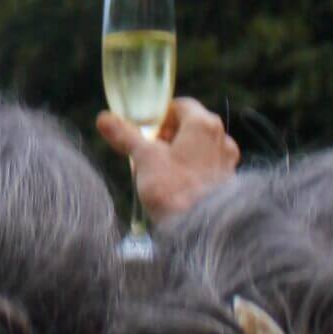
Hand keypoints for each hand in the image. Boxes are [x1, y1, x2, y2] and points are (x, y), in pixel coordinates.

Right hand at [96, 97, 239, 225]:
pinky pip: (206, 167)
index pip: (180, 106)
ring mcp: (227, 160)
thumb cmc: (174, 189)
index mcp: (203, 124)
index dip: (159, 117)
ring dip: (178, 155)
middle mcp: (221, 138)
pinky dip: (190, 170)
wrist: (201, 228)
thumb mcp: (144, 158)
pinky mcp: (228, 181)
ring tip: (159, 173)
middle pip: (190, 127)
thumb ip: (126, 136)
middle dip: (166, 137)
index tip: (144, 132)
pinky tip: (176, 187)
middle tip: (147, 153)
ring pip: (198, 148)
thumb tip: (104, 118)